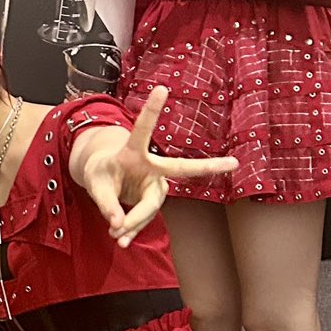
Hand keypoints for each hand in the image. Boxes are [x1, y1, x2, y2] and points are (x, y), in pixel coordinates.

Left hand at [84, 86, 237, 246]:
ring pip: (149, 209)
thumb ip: (105, 203)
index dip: (152, 110)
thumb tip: (118, 225)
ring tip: (115, 237)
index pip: (143, 129)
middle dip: (209, 166)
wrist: (105, 179)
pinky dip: (131, 231)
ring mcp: (155, 185)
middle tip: (235, 162)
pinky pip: (143, 220)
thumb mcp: (95, 184)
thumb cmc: (100, 174)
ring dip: (132, 224)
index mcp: (134, 152)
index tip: (162, 88)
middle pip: (181, 169)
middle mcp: (152, 167)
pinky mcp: (153, 200)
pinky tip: (123, 243)